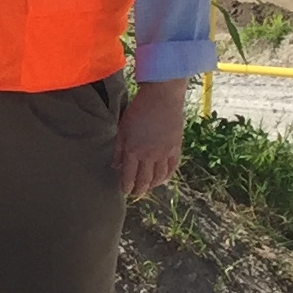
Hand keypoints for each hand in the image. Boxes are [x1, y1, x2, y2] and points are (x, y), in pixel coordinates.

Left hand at [117, 76, 189, 196]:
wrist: (163, 98)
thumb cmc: (139, 110)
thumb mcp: (123, 128)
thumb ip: (119, 149)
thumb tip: (115, 166)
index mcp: (134, 151)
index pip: (129, 176)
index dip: (126, 187)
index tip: (124, 192)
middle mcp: (150, 155)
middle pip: (144, 180)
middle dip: (139, 190)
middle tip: (135, 194)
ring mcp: (164, 153)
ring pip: (159, 178)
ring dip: (152, 186)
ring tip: (147, 188)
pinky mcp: (176, 148)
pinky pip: (172, 168)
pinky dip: (167, 177)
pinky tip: (162, 179)